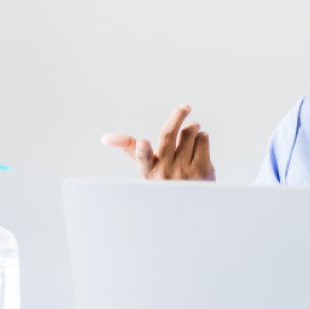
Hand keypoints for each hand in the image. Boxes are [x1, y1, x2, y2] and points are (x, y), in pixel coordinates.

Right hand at [101, 104, 215, 179]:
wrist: (196, 201)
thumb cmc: (168, 180)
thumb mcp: (148, 169)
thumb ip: (131, 150)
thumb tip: (106, 137)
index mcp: (149, 171)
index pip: (143, 159)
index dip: (143, 149)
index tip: (142, 143)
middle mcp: (166, 172)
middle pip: (169, 133)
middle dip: (177, 115)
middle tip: (185, 107)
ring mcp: (186, 171)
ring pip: (189, 132)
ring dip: (193, 127)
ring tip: (192, 132)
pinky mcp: (203, 170)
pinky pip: (203, 139)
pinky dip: (202, 136)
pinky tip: (199, 145)